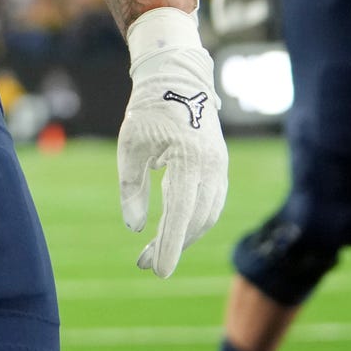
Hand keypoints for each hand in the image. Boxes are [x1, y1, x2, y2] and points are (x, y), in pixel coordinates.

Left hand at [115, 7, 230, 278]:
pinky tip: (172, 231)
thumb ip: (132, 188)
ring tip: (151, 252)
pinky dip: (193, 222)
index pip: (181, 212)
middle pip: (195, 220)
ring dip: (182, 237)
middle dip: (171, 246)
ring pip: (206, 216)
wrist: (178, 79)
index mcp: (188, 159)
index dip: (170, 244)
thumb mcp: (130, 147)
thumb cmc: (148, 110)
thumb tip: (135, 228)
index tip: (157, 270)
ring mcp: (219, 168)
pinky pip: (210, 204)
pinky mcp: (219, 168)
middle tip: (143, 263)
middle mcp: (211, 167)